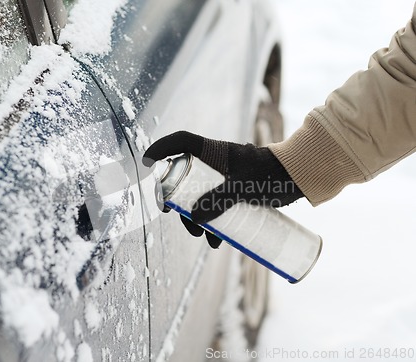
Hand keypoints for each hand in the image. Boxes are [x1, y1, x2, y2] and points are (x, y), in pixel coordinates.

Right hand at [143, 131, 303, 247]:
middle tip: (185, 223)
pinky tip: (219, 240)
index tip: (148, 162)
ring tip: (208, 240)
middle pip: (187, 179)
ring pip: (202, 197)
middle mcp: (217, 163)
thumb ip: (219, 201)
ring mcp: (226, 178)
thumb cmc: (273, 174)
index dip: (163, 148)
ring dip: (199, 219)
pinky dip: (215, 222)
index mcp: (215, 152)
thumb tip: (195, 220)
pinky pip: (217, 205)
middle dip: (182, 204)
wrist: (300, 179)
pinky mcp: (236, 190)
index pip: (182, 142)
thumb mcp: (244, 187)